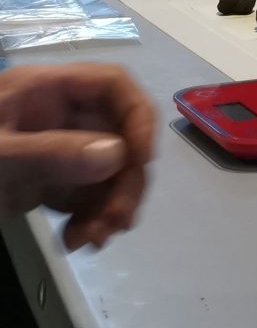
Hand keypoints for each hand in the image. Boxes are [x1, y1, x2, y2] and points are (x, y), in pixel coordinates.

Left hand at [0, 64, 155, 249]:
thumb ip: (52, 153)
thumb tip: (118, 155)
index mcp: (45, 91)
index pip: (112, 85)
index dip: (137, 116)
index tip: (139, 160)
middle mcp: (58, 116)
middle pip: (119, 135)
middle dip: (124, 180)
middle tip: (116, 222)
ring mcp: (54, 150)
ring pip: (108, 173)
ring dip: (110, 208)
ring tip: (91, 241)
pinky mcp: (47, 183)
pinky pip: (87, 198)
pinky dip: (91, 221)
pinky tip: (76, 242)